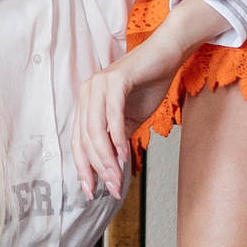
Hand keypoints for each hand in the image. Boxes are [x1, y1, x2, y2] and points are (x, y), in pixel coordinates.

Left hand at [72, 53, 166, 201]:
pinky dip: (117, 136)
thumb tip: (112, 169)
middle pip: (84, 139)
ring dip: (106, 158)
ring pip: (95, 130)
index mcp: (87, 102)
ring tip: (117, 177)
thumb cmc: (148, 84)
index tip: (91, 191)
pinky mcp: (115, 79)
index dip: (83, 168)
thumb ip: (117, 140)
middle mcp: (87, 92)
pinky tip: (125, 154)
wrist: (167, 54)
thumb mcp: (130, 120)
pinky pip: (112, 113)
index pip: (78, 142)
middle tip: (111, 188)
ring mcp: (98, 84)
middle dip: (97, 168)